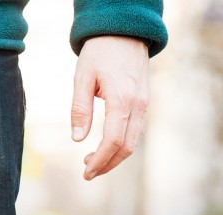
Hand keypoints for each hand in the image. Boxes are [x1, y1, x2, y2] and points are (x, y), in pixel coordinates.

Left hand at [71, 35, 149, 180]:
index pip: (113, 140)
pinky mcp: (144, 102)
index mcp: (122, 99)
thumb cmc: (100, 53)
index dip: (100, 160)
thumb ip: (80, 109)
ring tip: (91, 162)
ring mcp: (145, 103)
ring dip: (114, 156)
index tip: (86, 172)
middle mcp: (138, 104)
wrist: (125, 32)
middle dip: (107, 164)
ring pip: (133, 141)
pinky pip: (135, 130)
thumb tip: (77, 139)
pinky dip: (121, 144)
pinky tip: (104, 146)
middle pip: (127, 147)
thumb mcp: (82, 78)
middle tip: (87, 173)